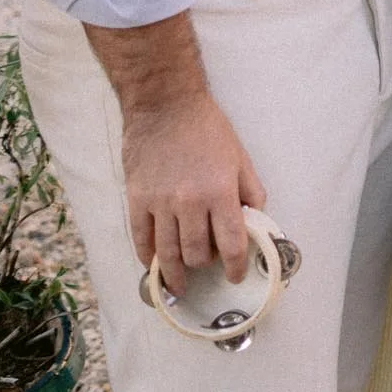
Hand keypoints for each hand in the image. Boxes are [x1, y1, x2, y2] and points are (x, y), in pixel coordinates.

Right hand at [119, 90, 266, 296]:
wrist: (165, 107)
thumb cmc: (208, 130)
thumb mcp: (240, 158)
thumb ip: (251, 192)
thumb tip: (255, 221)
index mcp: (220, 193)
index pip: (231, 243)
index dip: (234, 267)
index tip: (235, 276)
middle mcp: (190, 203)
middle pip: (196, 252)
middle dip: (204, 265)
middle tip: (207, 266)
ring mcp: (160, 203)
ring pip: (167, 252)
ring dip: (174, 273)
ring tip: (180, 284)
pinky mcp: (137, 199)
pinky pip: (141, 237)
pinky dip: (147, 256)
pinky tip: (153, 264)